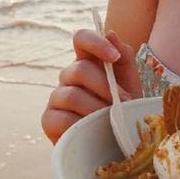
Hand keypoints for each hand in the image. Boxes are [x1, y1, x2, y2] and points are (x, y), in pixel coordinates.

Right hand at [42, 27, 133, 144]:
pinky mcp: (49, 120)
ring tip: (110, 121)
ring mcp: (56, 97)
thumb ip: (124, 56)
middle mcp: (68, 76)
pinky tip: (92, 131)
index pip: (81, 37)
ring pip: (72, 95)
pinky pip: (61, 119)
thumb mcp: (130, 83)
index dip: (96, 42)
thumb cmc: (123, 109)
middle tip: (122, 103)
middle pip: (80, 69)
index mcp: (87, 61)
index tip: (114, 57)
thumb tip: (110, 34)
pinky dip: (81, 126)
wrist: (117, 144)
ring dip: (96, 109)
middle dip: (105, 87)